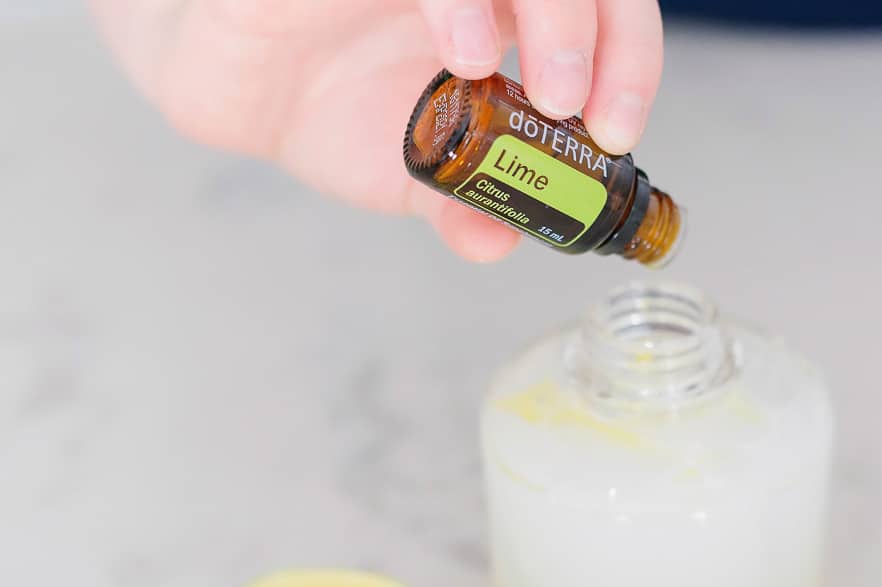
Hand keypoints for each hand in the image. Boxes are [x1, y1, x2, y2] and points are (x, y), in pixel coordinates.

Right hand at [89, 0, 663, 261]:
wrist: (224, 82)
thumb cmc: (327, 103)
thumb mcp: (410, 170)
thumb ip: (462, 200)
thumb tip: (504, 240)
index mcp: (510, 16)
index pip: (604, 11)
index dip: (629, 61)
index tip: (617, 134)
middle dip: (608, 35)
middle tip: (590, 116)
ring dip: (557, 14)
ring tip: (549, 94)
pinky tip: (463, 52)